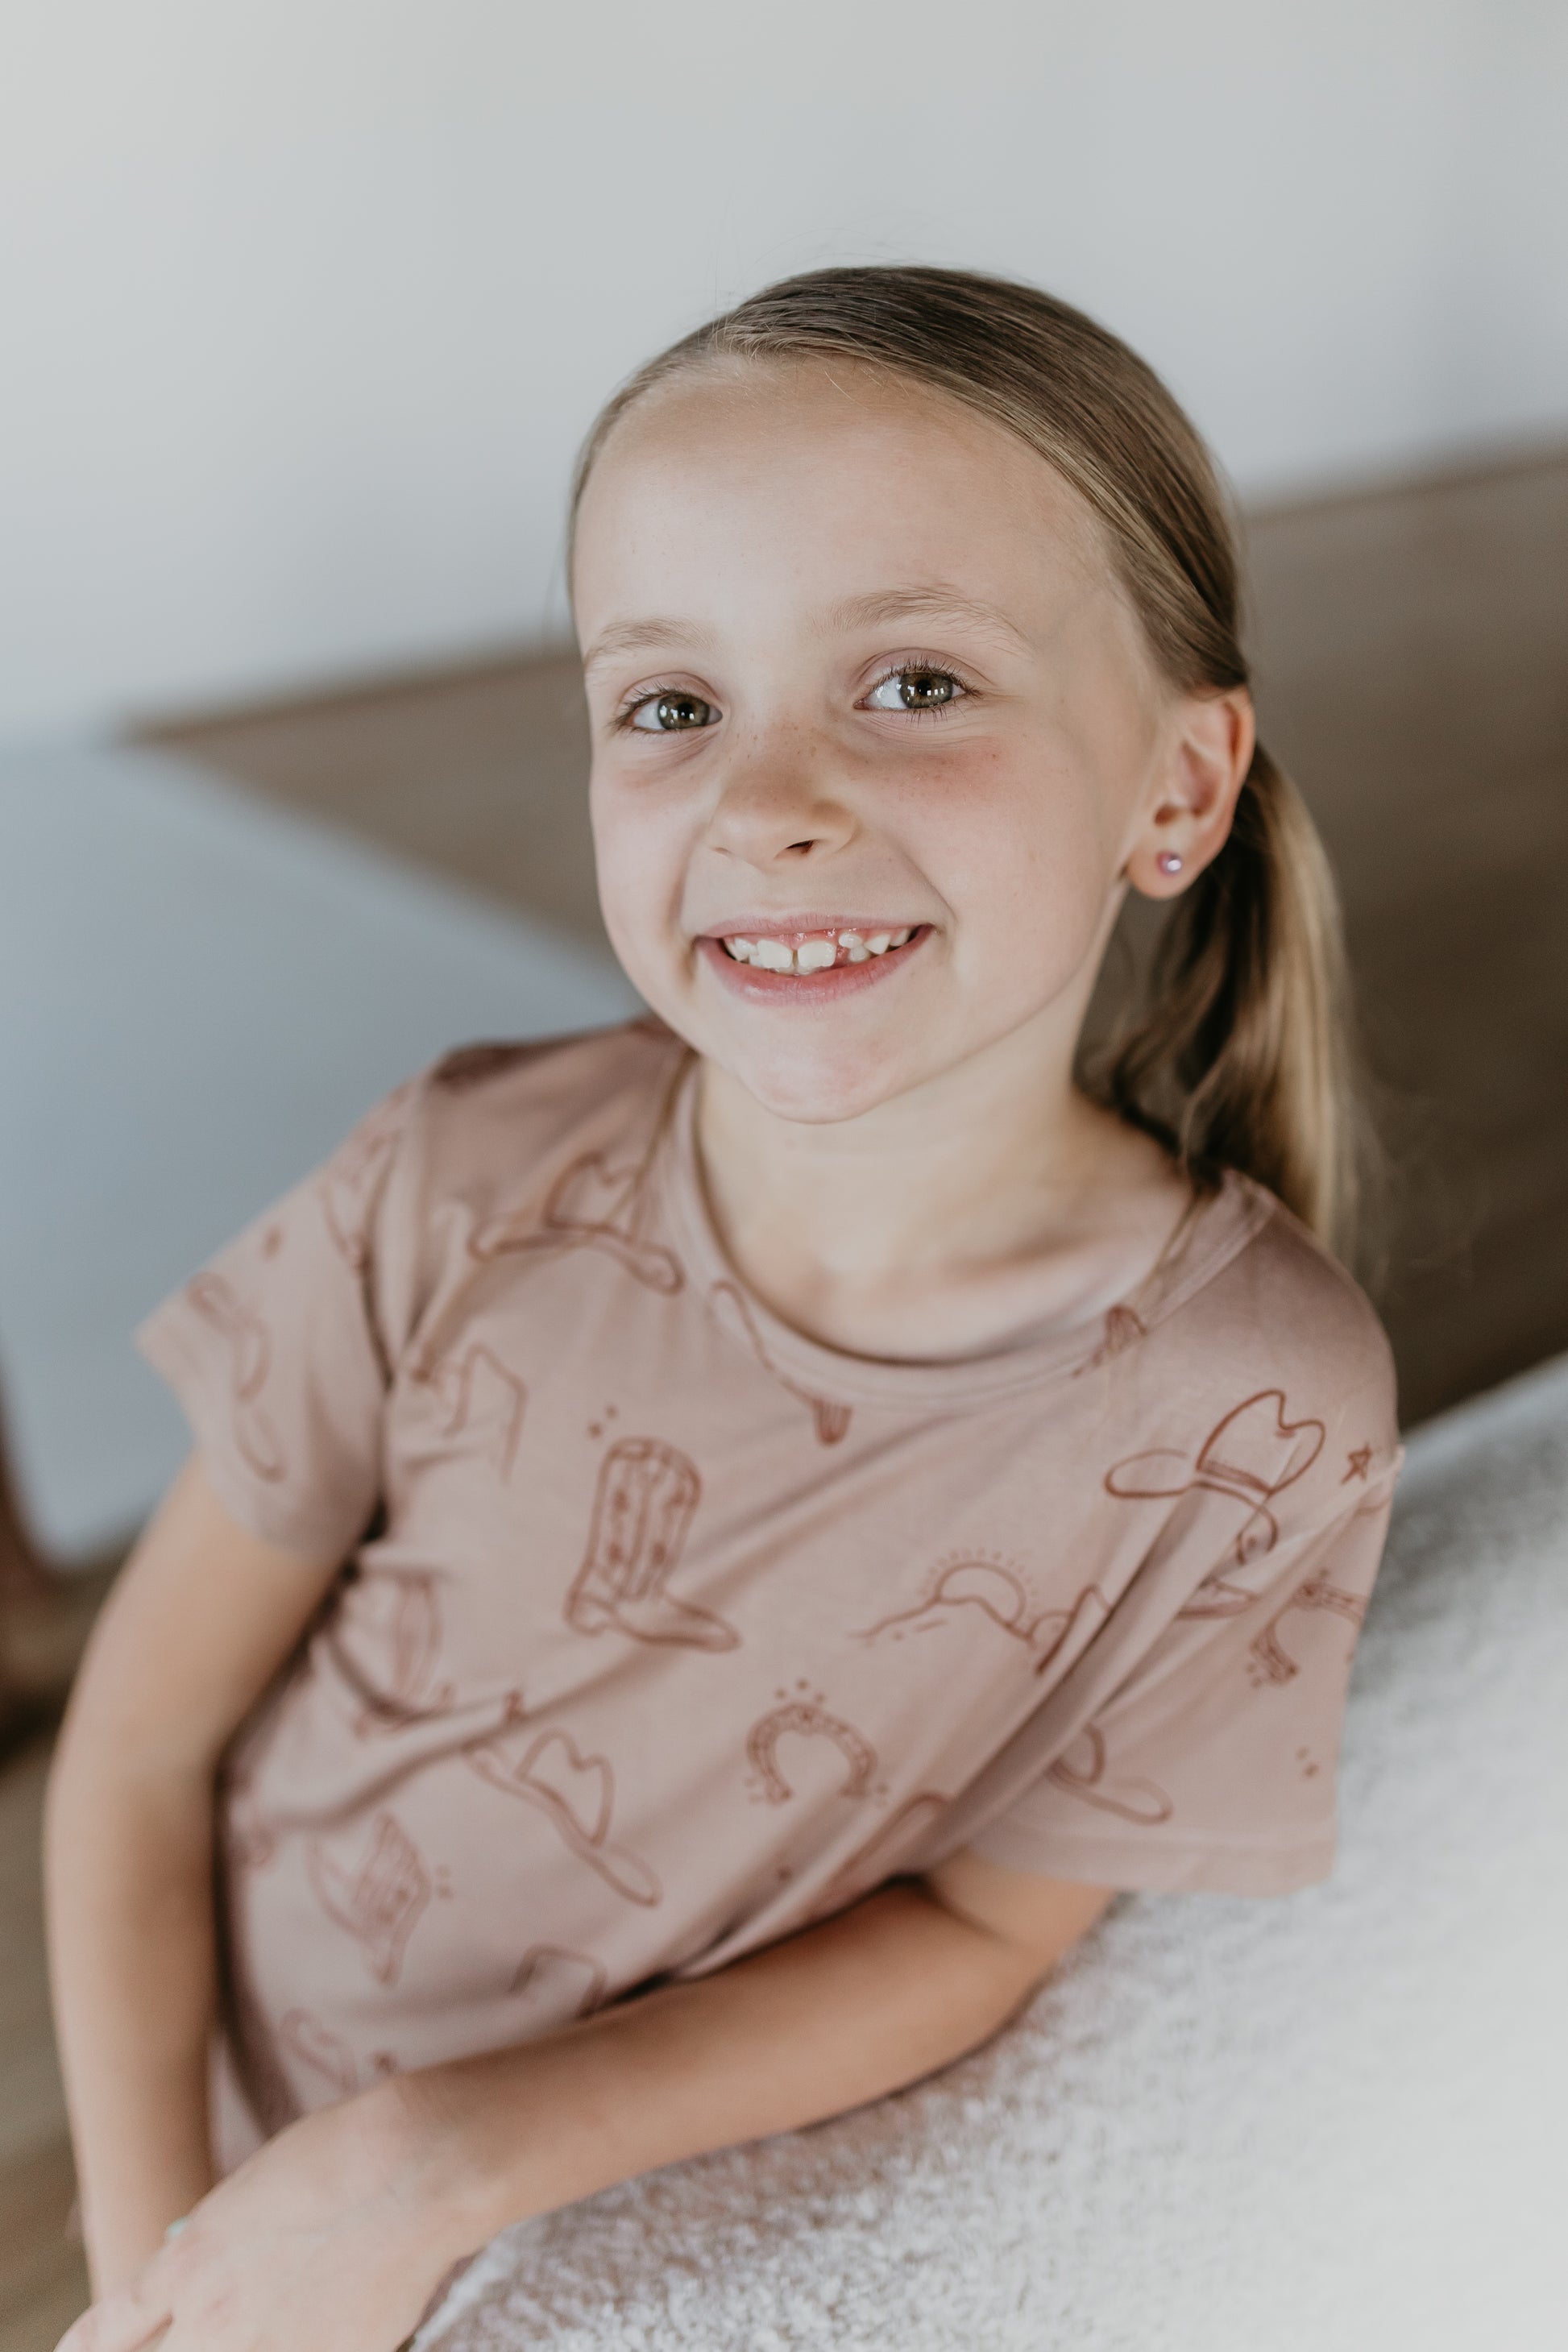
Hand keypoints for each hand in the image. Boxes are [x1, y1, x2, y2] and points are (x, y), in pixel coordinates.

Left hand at [56, 2080, 481, 2351]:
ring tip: (273, 2309)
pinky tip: (328, 2313)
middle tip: (179, 2335)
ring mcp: (275, 2348)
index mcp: (190, 2261)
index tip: (78, 2349)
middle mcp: (217, 2316)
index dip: (92, 2340)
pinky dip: (301, 2343)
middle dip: (167, 2348)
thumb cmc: (339, 2153)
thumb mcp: (253, 2189)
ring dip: (236, 2340)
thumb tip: (202, 2271)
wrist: (417, 2168)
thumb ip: (218, 2241)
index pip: (117, 2323)